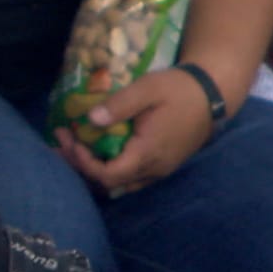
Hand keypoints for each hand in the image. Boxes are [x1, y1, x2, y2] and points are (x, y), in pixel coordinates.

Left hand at [53, 67, 214, 195]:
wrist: (212, 93)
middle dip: (81, 165)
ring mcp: (157, 170)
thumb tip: (91, 119)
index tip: (71, 142)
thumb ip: (119, 104)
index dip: (84, 164)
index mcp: (148, 153)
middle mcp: (153, 169)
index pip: (108, 175)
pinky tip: (94, 149)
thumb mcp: (148, 88)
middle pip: (108, 183)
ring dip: (92, 168)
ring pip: (117, 183)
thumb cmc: (179, 89)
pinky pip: (128, 177)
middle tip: (61, 142)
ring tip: (71, 145)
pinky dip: (107, 167)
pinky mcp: (159, 166)